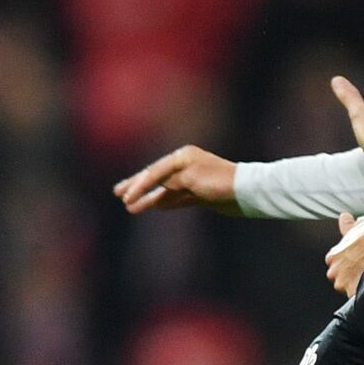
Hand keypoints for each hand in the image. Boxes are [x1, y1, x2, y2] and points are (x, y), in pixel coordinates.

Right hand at [113, 145, 239, 214]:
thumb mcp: (189, 178)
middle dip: (137, 187)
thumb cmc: (218, 181)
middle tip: (118, 194)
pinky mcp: (201, 194)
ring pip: (165, 190)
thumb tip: (159, 191)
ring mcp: (193, 181)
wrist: (245, 192)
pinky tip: (154, 207)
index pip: (155, 171)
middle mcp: (186, 166)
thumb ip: (170, 182)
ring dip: (149, 198)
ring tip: (130, 207)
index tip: (125, 197)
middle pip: (157, 178)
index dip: (138, 185)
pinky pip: (177, 198)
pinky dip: (165, 202)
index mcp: (183, 157)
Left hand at [326, 213, 363, 296]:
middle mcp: (334, 271)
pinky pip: (359, 297)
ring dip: (359, 285)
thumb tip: (344, 218)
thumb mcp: (360, 225)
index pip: (337, 264)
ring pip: (349, 289)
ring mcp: (343, 284)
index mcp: (332, 256)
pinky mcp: (354, 294)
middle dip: (352, 276)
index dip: (350, 263)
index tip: (360, 261)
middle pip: (341, 278)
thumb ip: (348, 225)